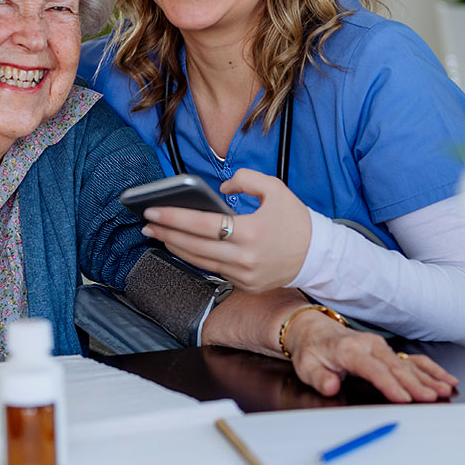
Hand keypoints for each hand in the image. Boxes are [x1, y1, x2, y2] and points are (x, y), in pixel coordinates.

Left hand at [141, 168, 311, 292]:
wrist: (318, 256)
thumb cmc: (295, 220)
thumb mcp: (275, 188)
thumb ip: (244, 179)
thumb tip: (218, 190)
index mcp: (250, 232)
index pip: (201, 224)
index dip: (172, 217)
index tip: (151, 211)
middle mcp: (244, 258)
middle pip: (193, 246)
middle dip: (165, 233)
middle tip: (146, 224)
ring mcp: (244, 275)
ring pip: (199, 261)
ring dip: (176, 247)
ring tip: (158, 234)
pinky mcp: (245, 285)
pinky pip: (214, 270)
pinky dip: (196, 258)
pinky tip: (182, 246)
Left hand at [283, 310, 456, 402]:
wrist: (314, 330)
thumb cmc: (312, 351)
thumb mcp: (306, 366)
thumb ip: (320, 378)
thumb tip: (331, 387)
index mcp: (349, 350)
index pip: (372, 369)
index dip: (389, 384)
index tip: (403, 398)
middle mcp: (369, 345)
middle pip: (395, 367)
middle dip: (414, 384)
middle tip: (430, 398)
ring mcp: (381, 347)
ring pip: (408, 364)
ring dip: (427, 377)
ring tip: (445, 389)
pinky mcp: (388, 351)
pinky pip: (412, 360)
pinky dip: (430, 369)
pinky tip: (445, 378)